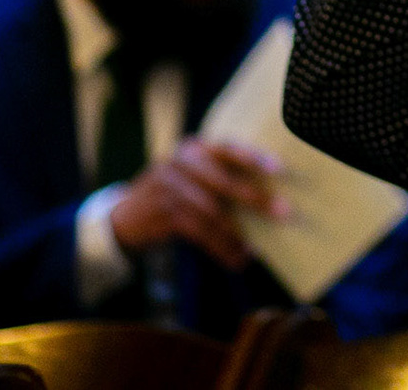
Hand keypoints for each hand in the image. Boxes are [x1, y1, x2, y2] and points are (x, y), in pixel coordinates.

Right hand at [107, 138, 285, 271]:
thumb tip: (269, 197)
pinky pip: (199, 232)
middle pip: (225, 182)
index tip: (281, 169)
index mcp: (194, 148)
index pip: (229, 149)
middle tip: (284, 213)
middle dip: (257, 199)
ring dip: (237, 234)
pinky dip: (220, 247)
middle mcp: (180, 162)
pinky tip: (235, 258)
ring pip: (212, 212)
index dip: (255, 158)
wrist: (123, 216)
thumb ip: (220, 177)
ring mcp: (169, 187)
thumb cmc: (173, 193)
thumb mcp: (191, 175)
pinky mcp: (163, 213)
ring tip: (255, 250)